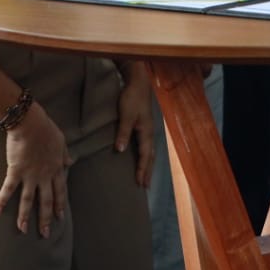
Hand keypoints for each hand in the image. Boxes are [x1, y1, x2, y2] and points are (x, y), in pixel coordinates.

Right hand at [0, 104, 72, 237]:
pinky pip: (8, 189)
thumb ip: (65, 154)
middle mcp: (45, 176)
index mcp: (56, 168)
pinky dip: (2, 200)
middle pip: (46, 201)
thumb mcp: (61, 142)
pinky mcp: (15, 171)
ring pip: (28, 200)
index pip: (60, 191)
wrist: (30, 123)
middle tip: (46, 234)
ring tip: (23, 230)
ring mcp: (30, 175)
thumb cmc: (46, 129)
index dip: (60, 204)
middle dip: (46, 219)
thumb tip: (71, 162)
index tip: (60, 217)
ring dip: (25, 217)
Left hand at [114, 64, 156, 187]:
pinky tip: (142, 157)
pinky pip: (147, 146)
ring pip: (150, 151)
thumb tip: (119, 151)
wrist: (139, 83)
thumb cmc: (132, 98)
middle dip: (148, 171)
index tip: (140, 183)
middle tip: (145, 186)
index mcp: (146, 132)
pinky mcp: (144, 125)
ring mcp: (148, 129)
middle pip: (150, 156)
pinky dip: (146, 155)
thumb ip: (123, 133)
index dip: (142, 169)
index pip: (145, 156)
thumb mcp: (126, 115)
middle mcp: (149, 133)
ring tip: (145, 176)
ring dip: (148, 165)